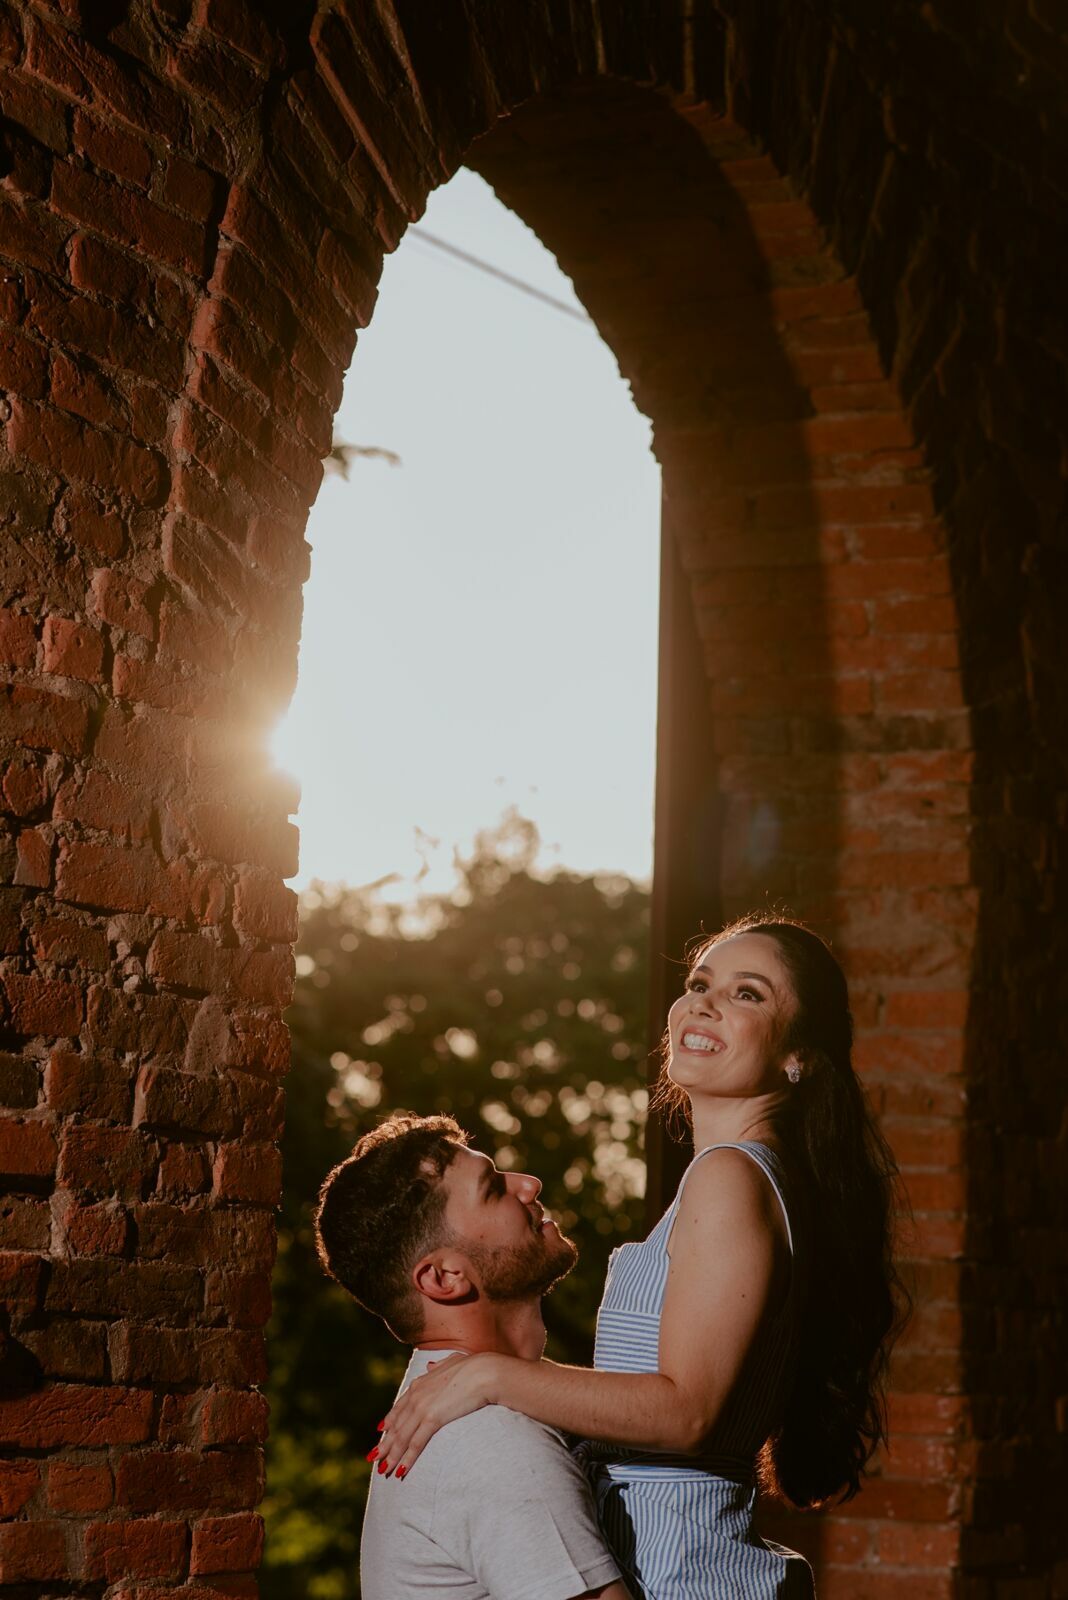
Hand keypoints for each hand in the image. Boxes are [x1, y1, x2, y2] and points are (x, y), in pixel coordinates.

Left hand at [373, 1351, 499, 1478]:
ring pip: (402, 1437)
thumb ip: (439, 1366)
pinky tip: (401, 1470)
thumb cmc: (473, 1366)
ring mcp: (422, 1407)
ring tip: (383, 1470)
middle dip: (384, 1443)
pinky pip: (416, 1443)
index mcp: (420, 1383)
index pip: (399, 1406)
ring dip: (392, 1456)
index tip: (381, 1430)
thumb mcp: (452, 1362)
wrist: (484, 1372)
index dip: (390, 1420)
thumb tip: (430, 1366)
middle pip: (396, 1425)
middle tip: (374, 1458)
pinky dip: (407, 1459)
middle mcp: (416, 1395)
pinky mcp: (432, 1419)